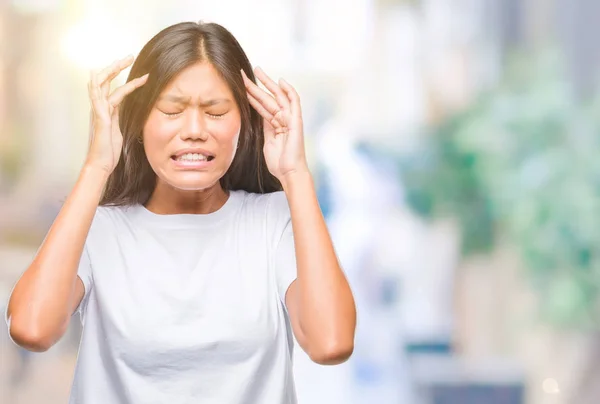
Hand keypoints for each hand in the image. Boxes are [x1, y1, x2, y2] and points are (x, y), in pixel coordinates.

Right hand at [85, 56, 148, 173]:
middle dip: (116, 66)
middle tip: (129, 56)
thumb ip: (119, 117)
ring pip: (101, 85)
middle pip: (104, 80)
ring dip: (113, 71)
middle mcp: (100, 108)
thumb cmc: (109, 150)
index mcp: (106, 110)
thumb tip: (128, 109)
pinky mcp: (100, 120)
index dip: (120, 75)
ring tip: (125, 61)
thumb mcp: (118, 129)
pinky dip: (100, 88)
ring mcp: (98, 113)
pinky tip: (102, 78)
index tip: (135, 66)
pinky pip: (99, 101)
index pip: (112, 86)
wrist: (100, 164)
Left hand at [241, 67, 308, 183]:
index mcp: (274, 124)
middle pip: (267, 98)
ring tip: (256, 71)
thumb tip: (258, 116)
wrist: (288, 172)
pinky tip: (280, 81)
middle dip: (255, 85)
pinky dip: (289, 91)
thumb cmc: (279, 162)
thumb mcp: (267, 142)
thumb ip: (264, 128)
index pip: (261, 105)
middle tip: (243, 73)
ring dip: (266, 84)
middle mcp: (283, 119)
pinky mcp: (296, 121)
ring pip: (277, 97)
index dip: (250, 95)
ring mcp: (290, 119)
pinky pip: (294, 102)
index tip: (240, 86)